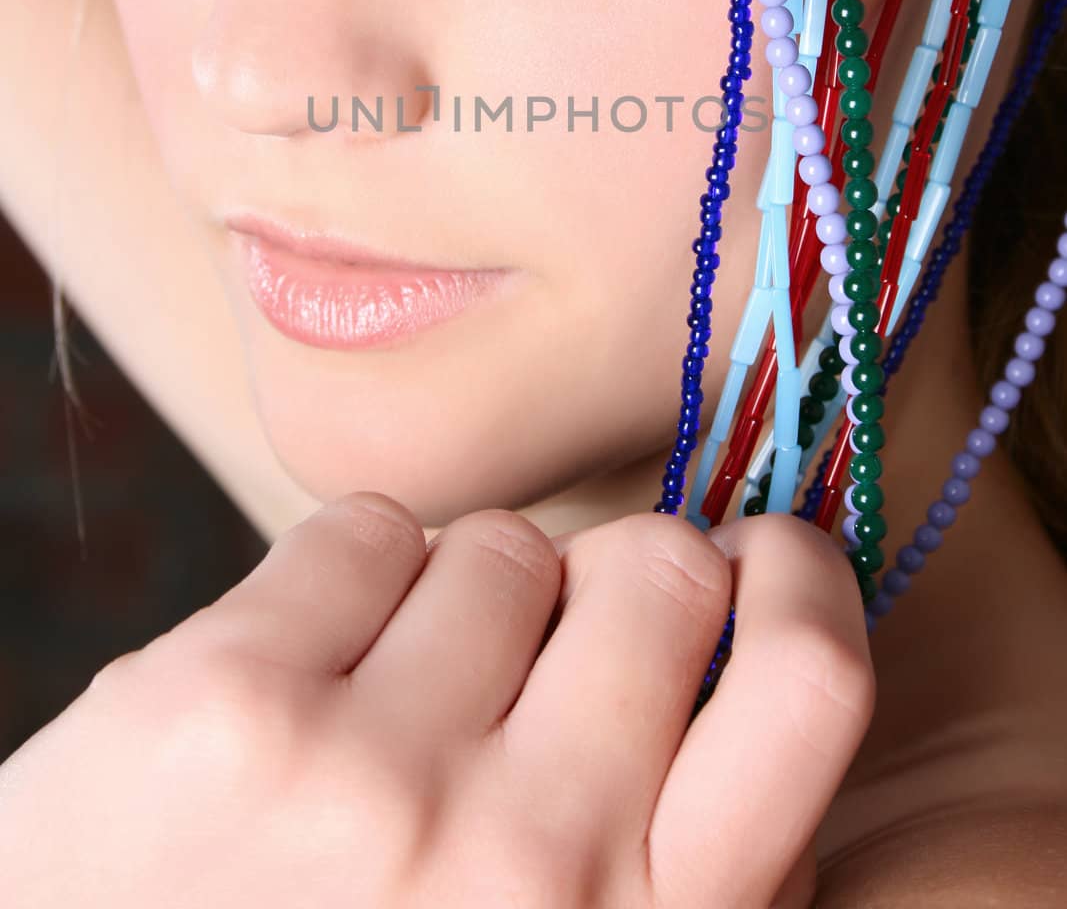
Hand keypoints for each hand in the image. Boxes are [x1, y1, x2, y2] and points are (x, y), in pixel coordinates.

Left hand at [0, 492, 874, 907]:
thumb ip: (678, 871)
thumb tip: (743, 677)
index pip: (807, 686)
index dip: (801, 581)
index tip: (763, 558)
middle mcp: (523, 860)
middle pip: (655, 563)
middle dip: (610, 579)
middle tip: (547, 640)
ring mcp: (366, 777)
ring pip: (499, 543)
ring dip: (462, 598)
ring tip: (393, 703)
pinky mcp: (223, 702)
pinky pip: (364, 530)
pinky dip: (347, 585)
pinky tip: (299, 687)